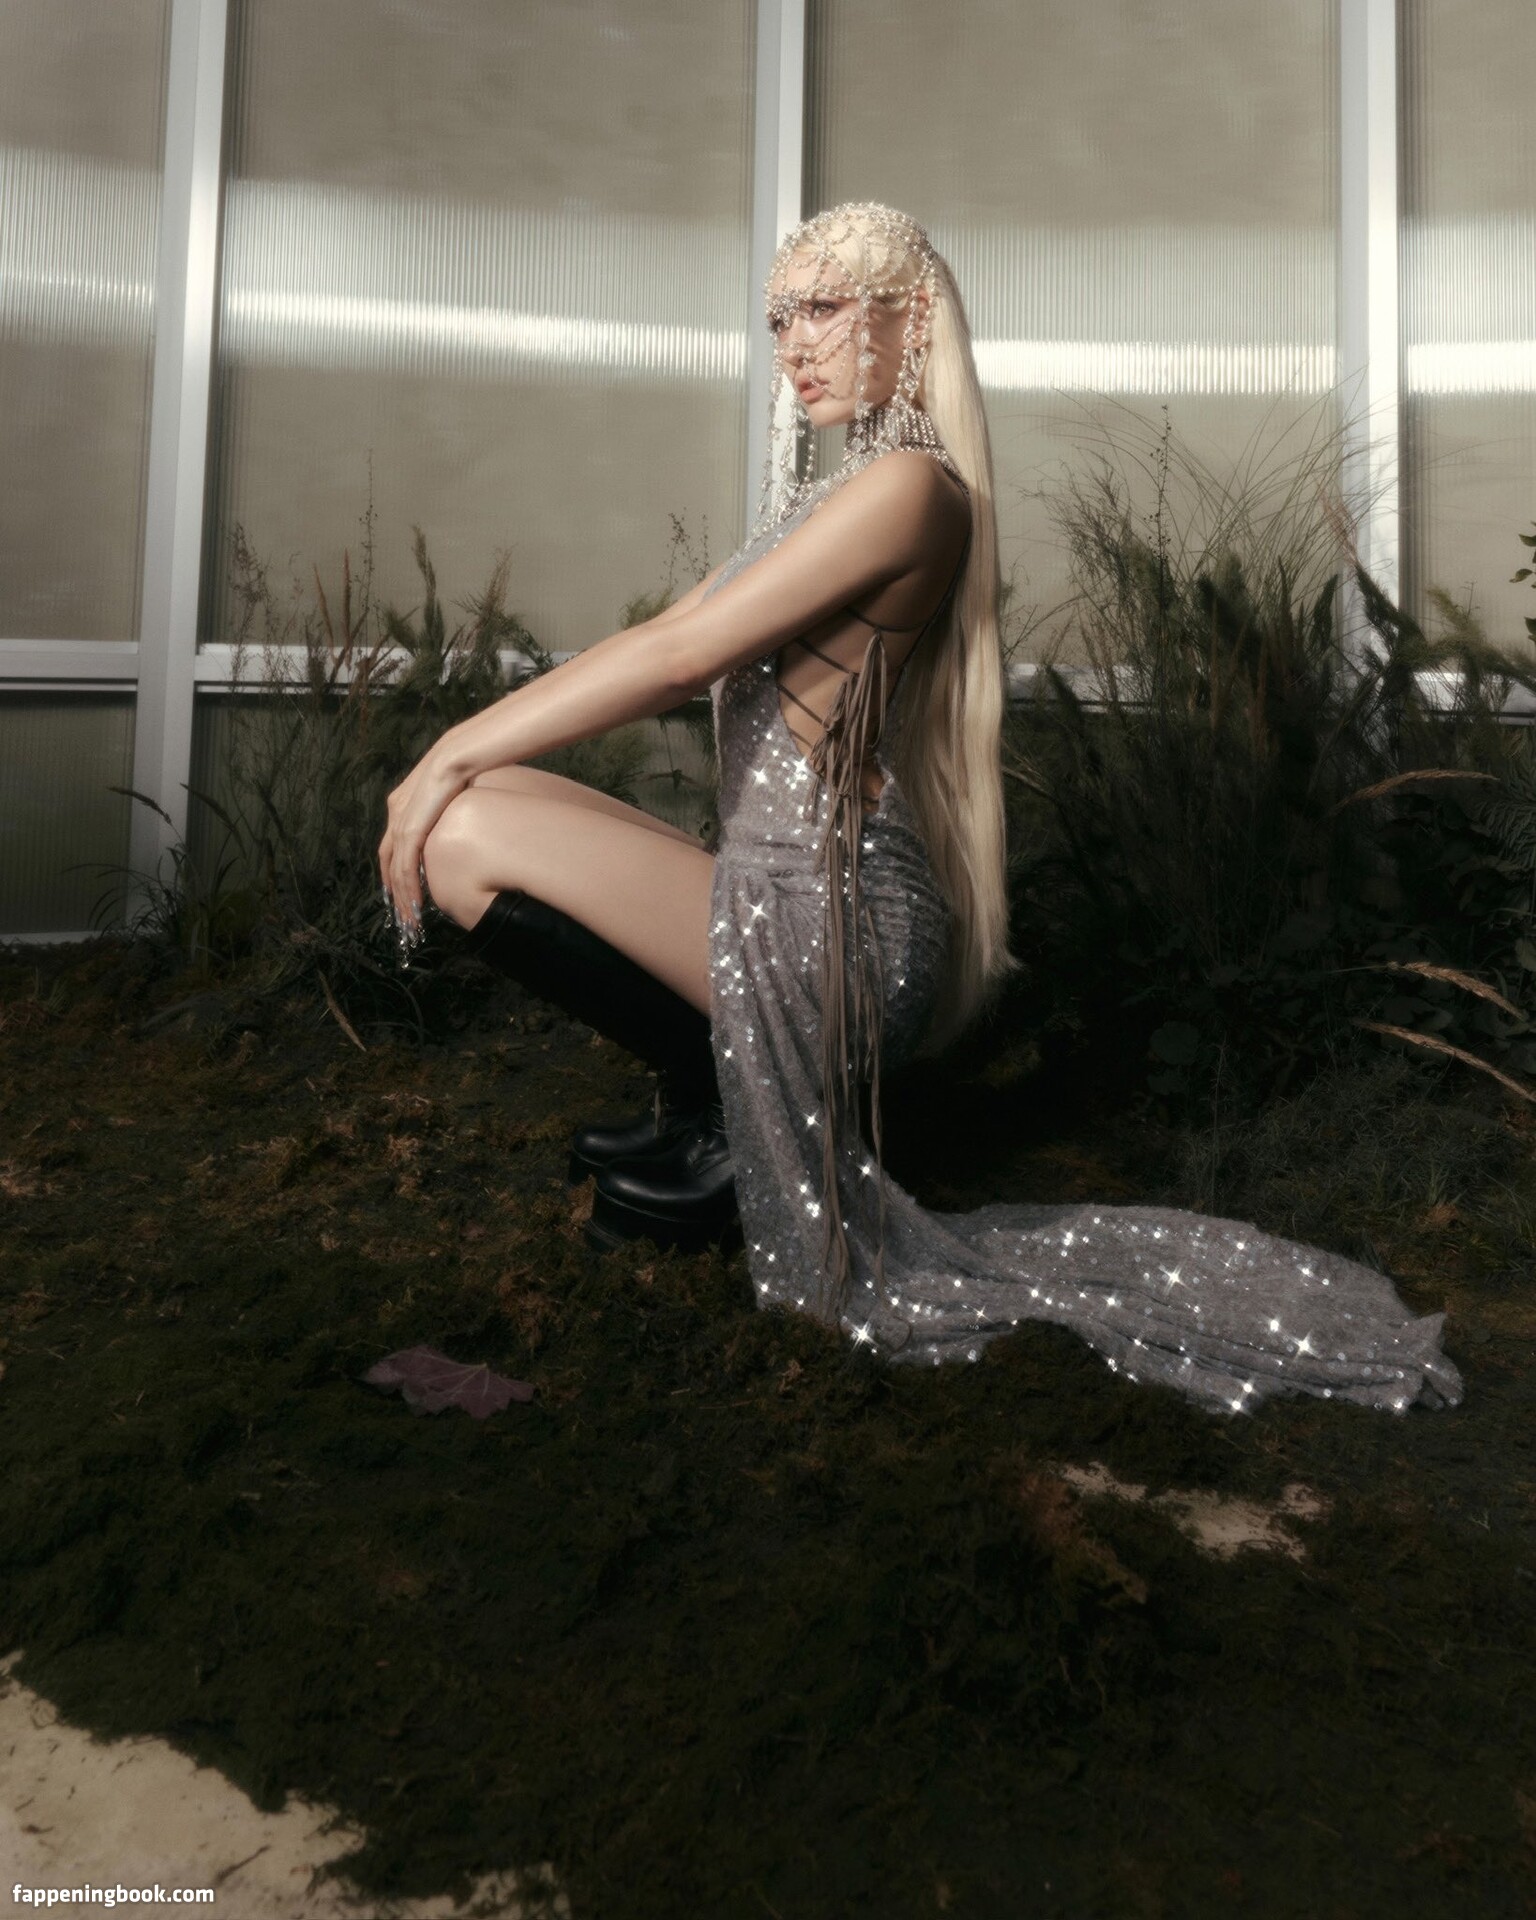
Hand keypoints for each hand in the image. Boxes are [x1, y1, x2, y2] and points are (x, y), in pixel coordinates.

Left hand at [378, 747, 467, 943]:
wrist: (458, 757)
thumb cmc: (463, 769)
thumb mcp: (449, 795)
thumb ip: (443, 812)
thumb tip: (456, 821)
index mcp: (401, 804)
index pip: (392, 845)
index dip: (394, 870)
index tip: (399, 890)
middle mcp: (395, 814)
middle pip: (388, 862)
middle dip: (394, 891)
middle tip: (402, 914)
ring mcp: (399, 823)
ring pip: (396, 871)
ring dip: (402, 898)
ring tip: (410, 920)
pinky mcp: (409, 830)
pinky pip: (405, 868)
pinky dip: (409, 889)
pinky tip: (415, 906)